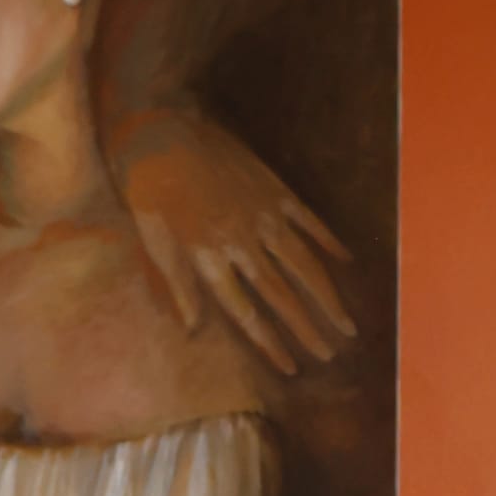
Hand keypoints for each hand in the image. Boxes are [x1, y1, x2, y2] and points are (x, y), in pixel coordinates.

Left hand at [116, 113, 356, 375]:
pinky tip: (347, 262)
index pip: (247, 313)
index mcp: (209, 259)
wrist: (160, 128)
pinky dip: (329, 241)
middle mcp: (242, 241)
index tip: (292, 367)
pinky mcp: (274, 188)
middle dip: (308, 328)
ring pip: (303, 263)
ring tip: (346, 323)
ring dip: (327, 296)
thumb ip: (178, 286)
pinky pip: (309, 220)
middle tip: (331, 354)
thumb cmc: (148, 190)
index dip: (271, 342)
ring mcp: (262, 213)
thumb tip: (192, 328)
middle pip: (281, 294)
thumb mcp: (153, 242)